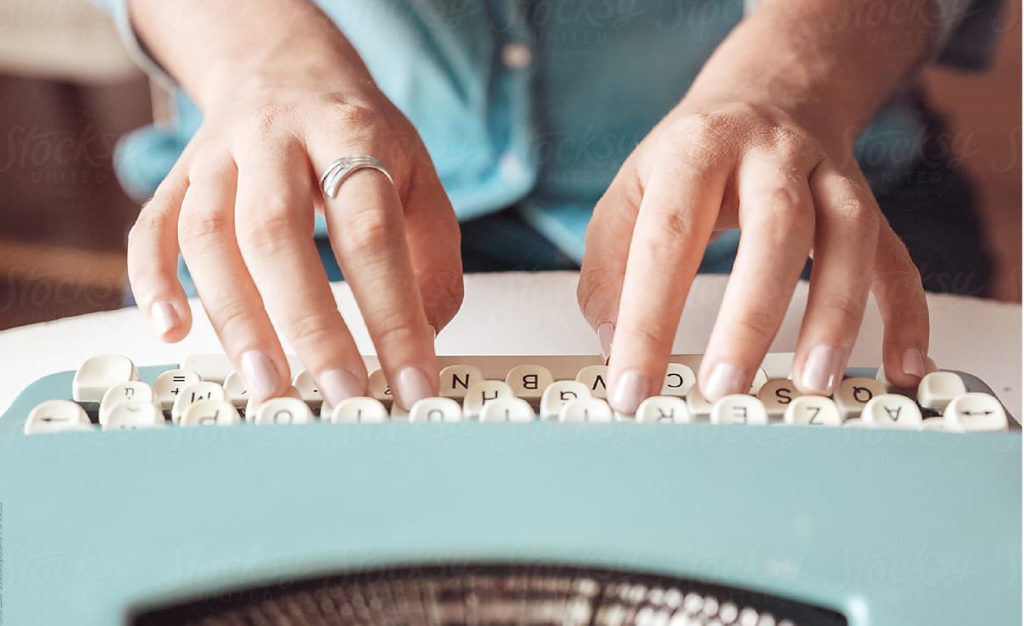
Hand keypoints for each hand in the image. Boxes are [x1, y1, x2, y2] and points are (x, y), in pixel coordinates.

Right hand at [127, 81, 462, 408]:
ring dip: (234, 315)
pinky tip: (171, 331)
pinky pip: (152, 227)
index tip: (411, 383)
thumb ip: (432, 256)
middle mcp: (277, 139)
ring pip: (209, 233)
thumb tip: (423, 339)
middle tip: (337, 394)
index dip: (393, 314)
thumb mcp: (418, 177)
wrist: (286, 69)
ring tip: (266, 383)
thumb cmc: (359, 138)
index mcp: (351, 135)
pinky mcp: (178, 176)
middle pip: (278, 230)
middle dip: (309, 323)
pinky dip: (152, 280)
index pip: (371, 233)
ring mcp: (218, 156)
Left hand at [578, 101, 928, 412]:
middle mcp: (771, 153)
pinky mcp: (868, 203)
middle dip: (749, 315)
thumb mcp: (630, 193)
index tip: (634, 383)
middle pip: (774, 226)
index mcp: (698, 149)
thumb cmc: (691, 159)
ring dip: (834, 312)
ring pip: (847, 235)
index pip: (669, 238)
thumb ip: (610, 267)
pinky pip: (896, 257)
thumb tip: (614, 343)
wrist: (768, 92)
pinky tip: (901, 362)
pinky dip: (905, 311)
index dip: (648, 316)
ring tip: (812, 381)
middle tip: (724, 386)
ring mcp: (828, 175)